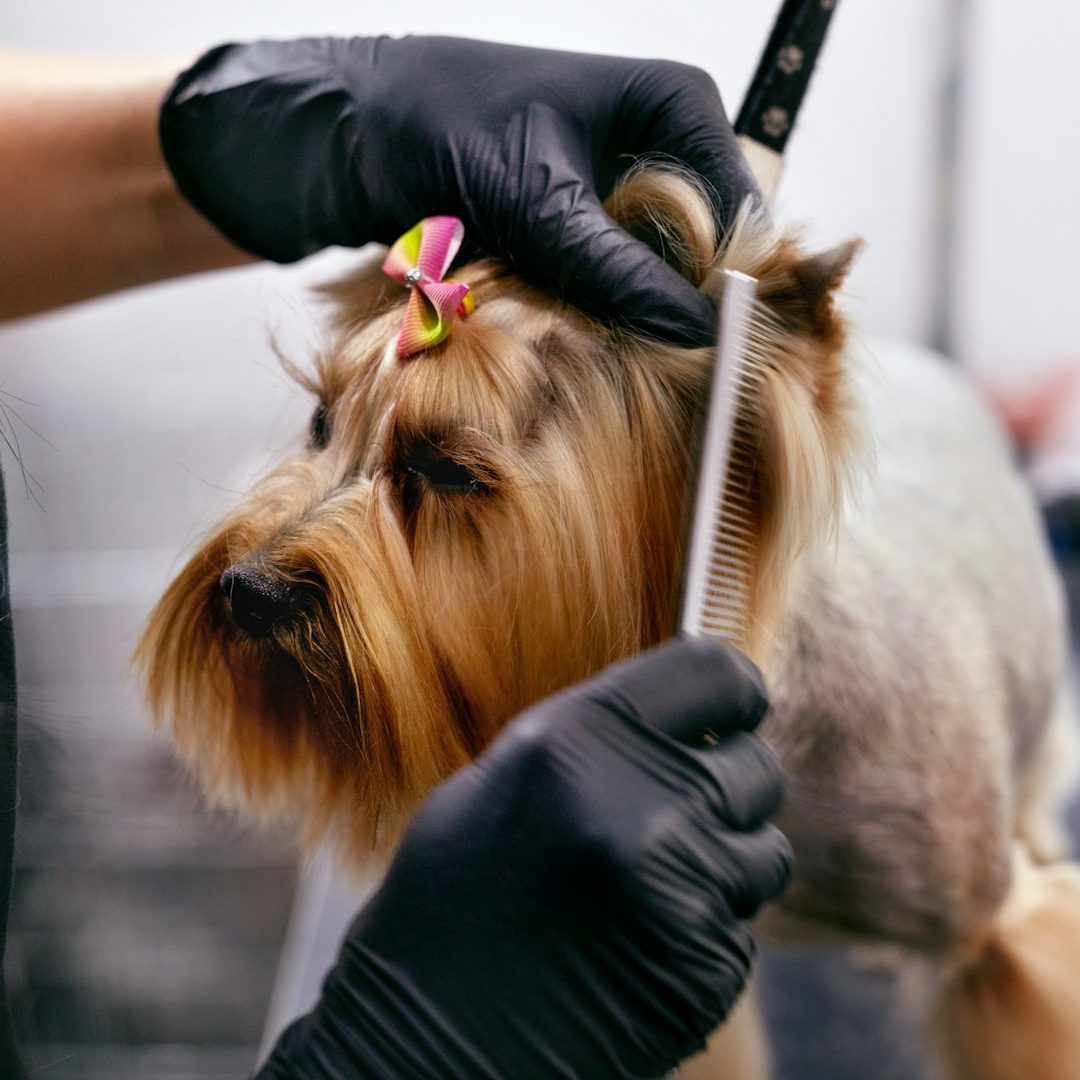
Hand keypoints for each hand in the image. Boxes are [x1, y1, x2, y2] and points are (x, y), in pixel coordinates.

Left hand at [160, 36, 759, 346]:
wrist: (355, 132)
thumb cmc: (439, 123)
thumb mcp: (534, 199)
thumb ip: (615, 267)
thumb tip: (696, 330)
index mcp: (676, 110)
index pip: (742, 211)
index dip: (732, 286)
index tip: (711, 353)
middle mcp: (660, 153)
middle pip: (706, 254)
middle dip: (680, 310)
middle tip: (657, 368)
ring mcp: (622, 200)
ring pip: (659, 283)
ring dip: (633, 322)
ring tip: (605, 354)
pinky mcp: (585, 238)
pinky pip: (614, 292)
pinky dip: (597, 321)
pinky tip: (577, 342)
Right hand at [258, 638, 790, 1078]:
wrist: (429, 1035)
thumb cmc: (457, 895)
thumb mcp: (511, 776)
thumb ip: (605, 736)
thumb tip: (690, 715)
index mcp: (584, 735)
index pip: (719, 673)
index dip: (733, 693)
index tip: (731, 711)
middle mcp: (644, 799)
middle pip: (756, 766)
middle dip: (727, 789)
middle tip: (670, 819)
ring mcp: (681, 885)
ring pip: (764, 851)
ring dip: (723, 866)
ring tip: (644, 891)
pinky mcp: (705, 963)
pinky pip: (740, 926)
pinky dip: (704, 932)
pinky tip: (638, 946)